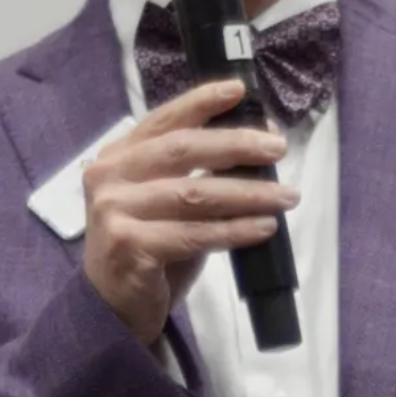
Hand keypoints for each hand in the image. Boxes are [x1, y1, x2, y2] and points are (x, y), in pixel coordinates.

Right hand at [81, 80, 299, 346]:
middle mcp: (109, 177)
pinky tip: (265, 227)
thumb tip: (261, 141)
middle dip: (237, 145)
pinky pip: (196, 234)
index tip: (240, 90)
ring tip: (287, 196)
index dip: (201, 102)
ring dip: (249, 193)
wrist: (112, 306)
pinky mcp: (129, 247)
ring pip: (195, 194)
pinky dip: (236, 230)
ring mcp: (114, 212)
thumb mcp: (171, 201)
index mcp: (117, 157)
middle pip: (183, 150)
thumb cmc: (150, 247)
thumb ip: (202, 172)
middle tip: (279, 148)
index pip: (163, 121)